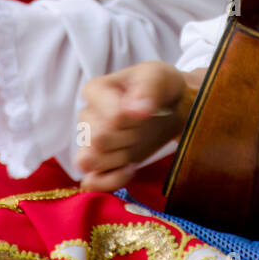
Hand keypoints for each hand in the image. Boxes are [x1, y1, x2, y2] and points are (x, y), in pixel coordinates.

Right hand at [74, 62, 199, 191]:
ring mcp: (89, 143)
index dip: (133, 120)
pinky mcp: (99, 165)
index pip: (111, 117)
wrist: (172, 107)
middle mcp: (86, 116)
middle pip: (98, 140)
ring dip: (119, 157)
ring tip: (135, 145)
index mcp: (95, 91)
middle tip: (142, 128)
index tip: (146, 111)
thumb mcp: (159, 76)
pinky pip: (90, 183)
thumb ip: (148, 88)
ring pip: (88, 161)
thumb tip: (134, 111)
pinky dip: (111, 181)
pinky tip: (131, 168)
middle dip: (128, 137)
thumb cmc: (161, 87)